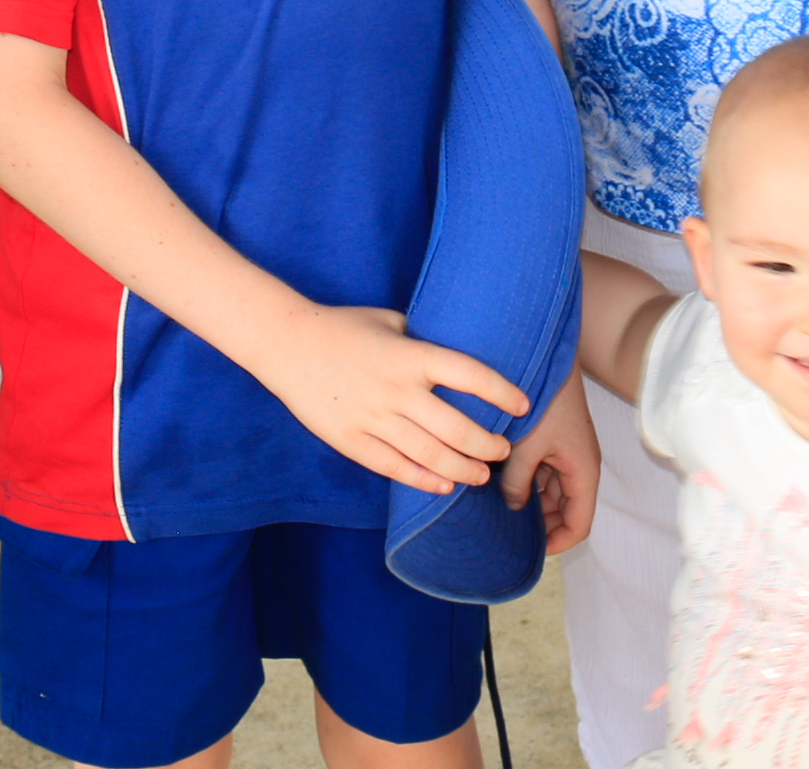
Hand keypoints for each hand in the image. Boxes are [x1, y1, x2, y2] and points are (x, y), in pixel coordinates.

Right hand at [243, 304, 521, 494]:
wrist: (286, 344)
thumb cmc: (342, 327)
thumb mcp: (390, 321)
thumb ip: (423, 340)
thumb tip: (460, 353)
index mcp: (410, 355)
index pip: (469, 375)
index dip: (502, 392)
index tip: (523, 405)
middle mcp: (396, 390)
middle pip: (457, 428)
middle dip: (489, 445)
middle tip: (503, 449)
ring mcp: (373, 418)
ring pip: (431, 456)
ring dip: (463, 470)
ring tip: (482, 475)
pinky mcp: (351, 440)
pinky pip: (395, 467)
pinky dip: (423, 480)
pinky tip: (443, 486)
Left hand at [501, 374, 600, 556]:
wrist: (547, 357)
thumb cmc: (543, 401)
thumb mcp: (526, 447)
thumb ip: (518, 483)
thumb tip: (513, 507)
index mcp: (583, 473)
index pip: (579, 525)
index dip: (558, 544)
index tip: (530, 552)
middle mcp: (579, 467)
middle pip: (565, 512)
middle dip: (542, 527)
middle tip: (508, 536)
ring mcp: (566, 455)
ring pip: (552, 494)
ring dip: (532, 504)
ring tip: (500, 514)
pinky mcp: (554, 442)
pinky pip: (543, 474)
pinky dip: (527, 484)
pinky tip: (501, 486)